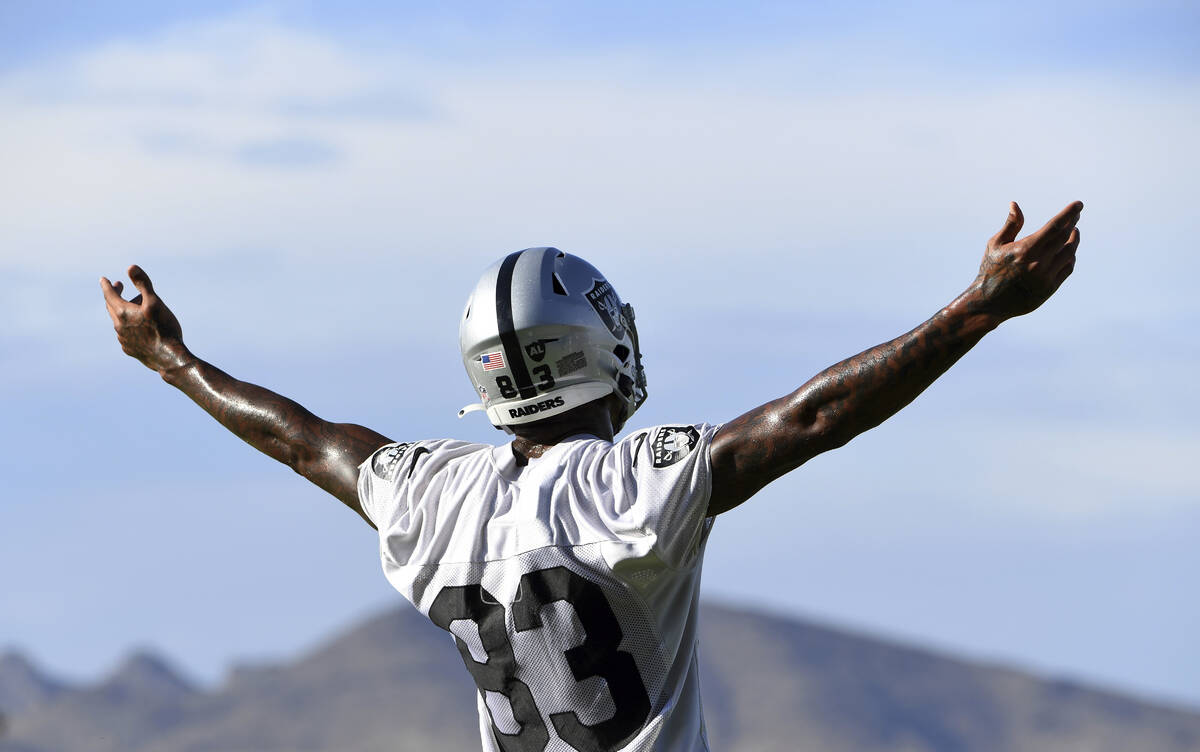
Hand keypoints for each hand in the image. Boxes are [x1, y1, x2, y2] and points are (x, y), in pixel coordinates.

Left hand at [101, 265, 187, 372]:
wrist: (169, 358)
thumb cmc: (164, 328)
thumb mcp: (155, 302)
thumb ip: (142, 284)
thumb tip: (130, 267)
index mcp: (122, 312)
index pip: (109, 295)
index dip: (107, 285)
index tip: (103, 279)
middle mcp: (118, 326)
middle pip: (111, 307)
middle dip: (114, 296)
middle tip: (119, 287)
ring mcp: (123, 340)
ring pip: (118, 322)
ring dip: (122, 312)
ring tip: (135, 308)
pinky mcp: (130, 350)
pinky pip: (124, 335)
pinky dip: (127, 327)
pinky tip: (138, 328)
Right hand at [975, 200, 1081, 319]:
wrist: (989, 303)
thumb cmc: (990, 270)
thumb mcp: (995, 245)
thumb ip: (1010, 225)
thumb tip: (1015, 204)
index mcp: (1025, 250)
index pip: (1054, 227)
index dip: (1068, 214)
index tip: (1078, 205)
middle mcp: (1038, 263)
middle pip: (1064, 238)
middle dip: (1072, 223)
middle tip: (1075, 216)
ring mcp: (1045, 277)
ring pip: (1070, 253)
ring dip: (1074, 240)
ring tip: (1074, 231)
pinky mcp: (1049, 288)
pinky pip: (1068, 268)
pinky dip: (1071, 257)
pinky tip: (1069, 250)